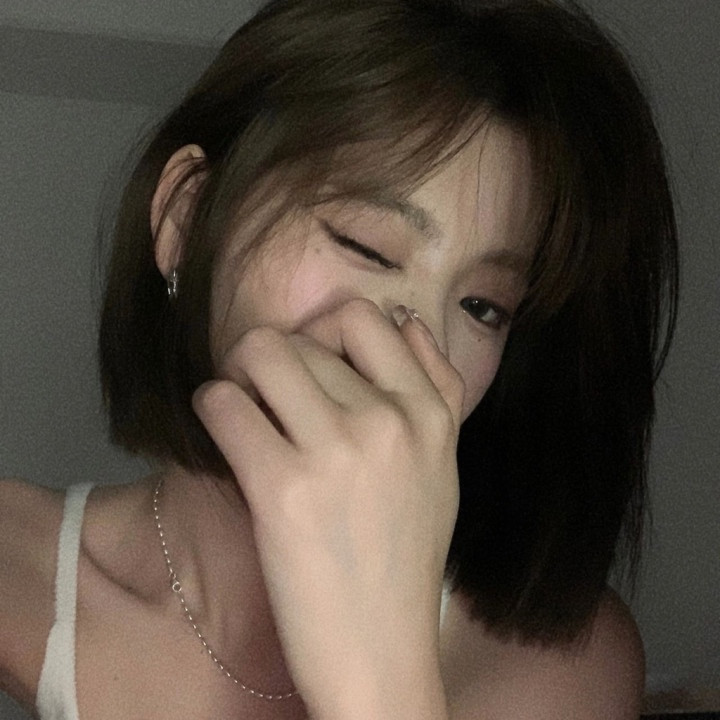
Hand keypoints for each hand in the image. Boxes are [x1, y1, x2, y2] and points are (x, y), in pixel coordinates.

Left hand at [193, 299, 463, 716]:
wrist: (380, 651)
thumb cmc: (405, 558)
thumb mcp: (443, 467)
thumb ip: (438, 390)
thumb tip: (407, 322)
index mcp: (431, 415)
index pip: (364, 318)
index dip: (323, 333)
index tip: (309, 367)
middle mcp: (390, 421)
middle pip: (301, 337)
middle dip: (274, 361)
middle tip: (267, 398)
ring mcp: (337, 451)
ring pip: (258, 353)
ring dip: (239, 377)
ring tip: (245, 412)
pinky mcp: (282, 487)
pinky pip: (223, 403)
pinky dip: (213, 410)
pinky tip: (227, 438)